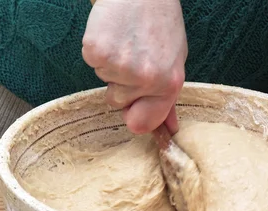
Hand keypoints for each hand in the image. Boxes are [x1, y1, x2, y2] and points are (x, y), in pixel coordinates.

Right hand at [82, 0, 186, 133]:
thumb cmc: (160, 24)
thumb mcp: (174, 62)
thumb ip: (168, 98)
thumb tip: (169, 130)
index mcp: (169, 84)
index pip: (142, 124)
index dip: (134, 115)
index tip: (134, 103)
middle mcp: (146, 80)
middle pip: (118, 103)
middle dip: (122, 85)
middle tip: (133, 55)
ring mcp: (120, 67)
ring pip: (105, 82)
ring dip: (112, 65)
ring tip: (126, 40)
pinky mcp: (97, 52)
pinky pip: (92, 63)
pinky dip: (99, 51)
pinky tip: (113, 34)